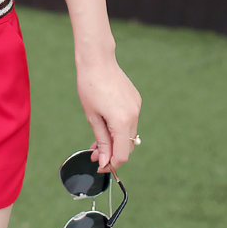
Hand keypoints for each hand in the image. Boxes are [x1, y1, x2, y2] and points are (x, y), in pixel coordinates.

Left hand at [76, 57, 140, 172]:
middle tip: (95, 154)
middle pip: (127, 146)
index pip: (122, 155)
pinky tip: (106, 123)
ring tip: (98, 140)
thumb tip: (105, 162)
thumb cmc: (90, 86)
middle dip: (112, 153)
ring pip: (129, 134)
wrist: (97, 60)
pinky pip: (130, 120)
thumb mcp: (92, 116)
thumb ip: (101, 141)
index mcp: (122, 121)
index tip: (100, 167)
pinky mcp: (136, 100)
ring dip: (116, 140)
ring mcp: (137, 107)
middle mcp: (134, 115)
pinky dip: (120, 127)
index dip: (111, 165)